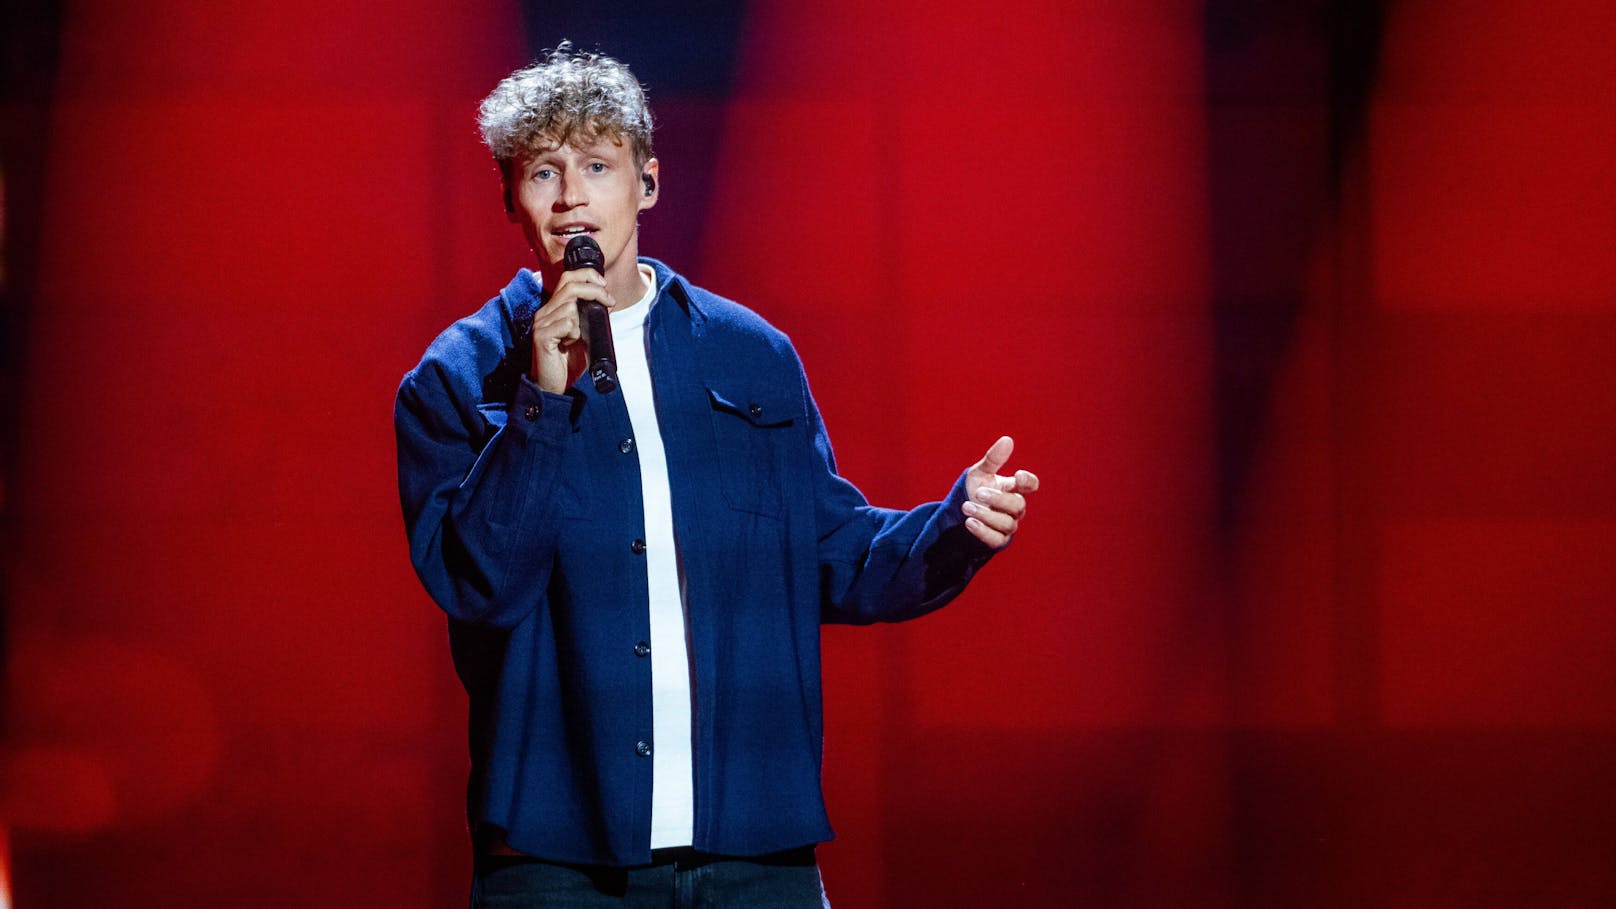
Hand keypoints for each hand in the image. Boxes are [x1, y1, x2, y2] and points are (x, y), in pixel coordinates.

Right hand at [530, 268, 614, 393]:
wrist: (552, 386)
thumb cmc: (567, 362)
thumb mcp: (583, 334)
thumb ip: (589, 317)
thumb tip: (607, 302)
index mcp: (553, 308)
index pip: (568, 278)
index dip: (588, 276)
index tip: (605, 287)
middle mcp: (544, 312)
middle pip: (571, 285)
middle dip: (595, 291)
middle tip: (609, 302)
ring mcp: (541, 323)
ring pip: (570, 306)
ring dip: (581, 322)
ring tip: (577, 338)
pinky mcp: (542, 336)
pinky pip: (567, 324)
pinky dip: (575, 334)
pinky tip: (568, 345)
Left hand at [961, 436, 1038, 548]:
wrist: (960, 513)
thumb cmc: (975, 489)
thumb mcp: (981, 472)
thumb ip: (994, 459)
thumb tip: (1007, 440)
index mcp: (1013, 488)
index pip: (1030, 485)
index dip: (1029, 481)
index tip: (1018, 476)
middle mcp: (1014, 508)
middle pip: (1018, 505)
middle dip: (998, 499)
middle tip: (978, 492)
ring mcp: (1008, 525)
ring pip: (1006, 523)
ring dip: (986, 515)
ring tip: (966, 506)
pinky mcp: (997, 540)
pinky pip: (995, 539)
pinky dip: (983, 531)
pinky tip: (969, 522)